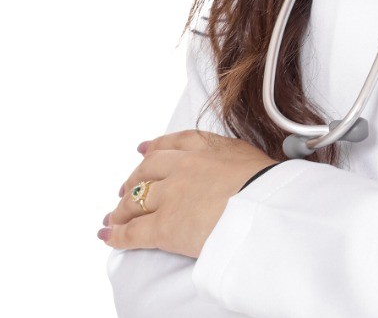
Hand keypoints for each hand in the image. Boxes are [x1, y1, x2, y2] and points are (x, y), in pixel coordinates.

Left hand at [101, 131, 276, 257]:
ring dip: (121, 209)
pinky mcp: (162, 226)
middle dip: (134, 179)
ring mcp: (171, 195)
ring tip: (114, 217)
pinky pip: (132, 232)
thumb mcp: (255, 159)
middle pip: (148, 169)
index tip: (144, 149)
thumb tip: (245, 168)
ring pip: (135, 200)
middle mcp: (184, 166)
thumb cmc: (269, 186)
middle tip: (126, 189)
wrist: (263, 209)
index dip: (155, 147)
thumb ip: (238, 160)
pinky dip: (116, 235)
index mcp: (209, 147)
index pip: (175, 143)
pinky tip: (107, 236)